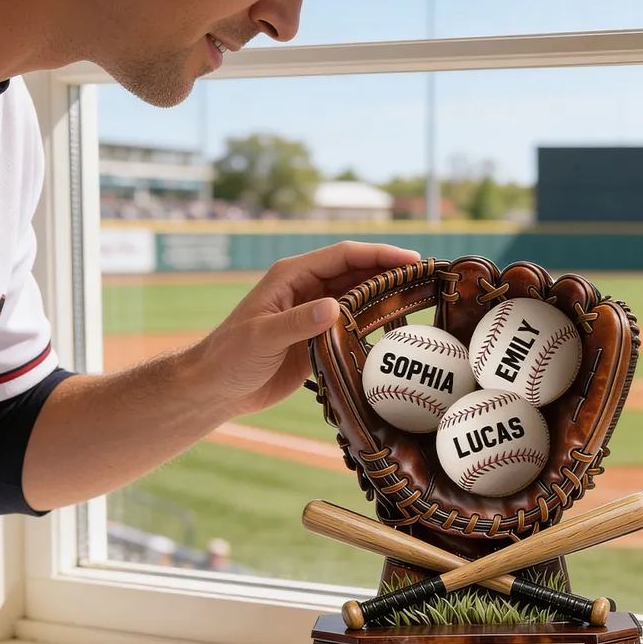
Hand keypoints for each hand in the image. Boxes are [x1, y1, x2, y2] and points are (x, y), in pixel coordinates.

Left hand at [190, 241, 420, 418]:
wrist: (217, 388)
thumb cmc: (230, 357)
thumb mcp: (261, 338)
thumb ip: (298, 322)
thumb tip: (335, 307)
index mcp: (292, 276)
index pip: (343, 256)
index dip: (378, 255)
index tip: (410, 259)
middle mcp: (307, 289)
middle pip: (357, 272)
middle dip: (390, 271)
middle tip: (426, 276)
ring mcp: (314, 313)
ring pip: (358, 296)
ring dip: (386, 296)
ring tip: (420, 297)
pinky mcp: (318, 337)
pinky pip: (353, 324)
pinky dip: (375, 323)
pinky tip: (396, 328)